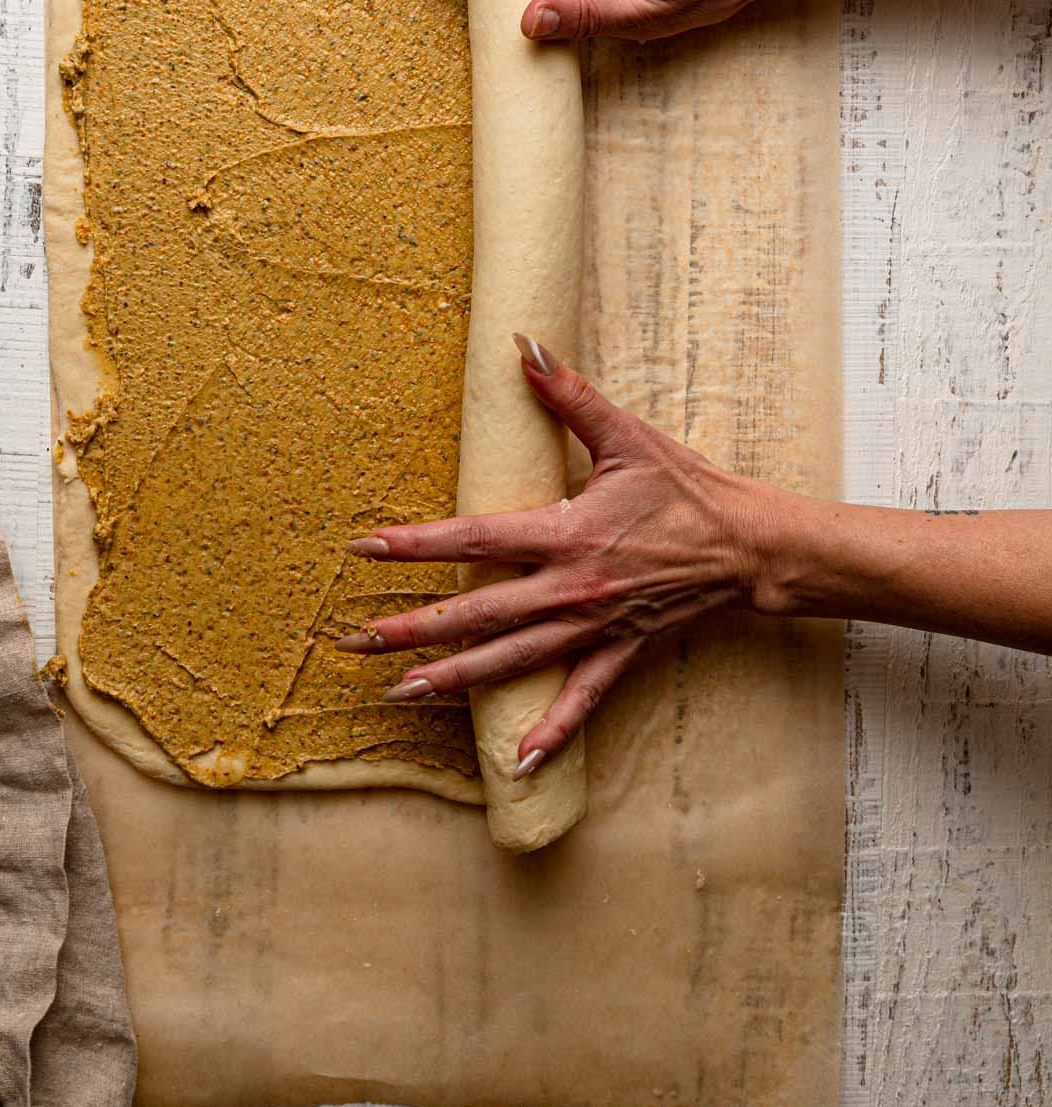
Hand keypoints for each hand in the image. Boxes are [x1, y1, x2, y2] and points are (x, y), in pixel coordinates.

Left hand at [336, 335, 784, 774]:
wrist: (749, 546)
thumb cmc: (687, 489)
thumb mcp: (627, 437)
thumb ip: (570, 394)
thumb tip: (524, 344)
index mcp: (567, 533)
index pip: (475, 539)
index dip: (417, 545)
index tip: (365, 548)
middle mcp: (571, 588)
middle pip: (477, 614)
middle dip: (413, 629)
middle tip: (355, 642)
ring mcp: (593, 628)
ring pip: (511, 661)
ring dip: (453, 681)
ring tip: (399, 694)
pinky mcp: (620, 653)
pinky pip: (580, 701)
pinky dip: (549, 734)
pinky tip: (514, 762)